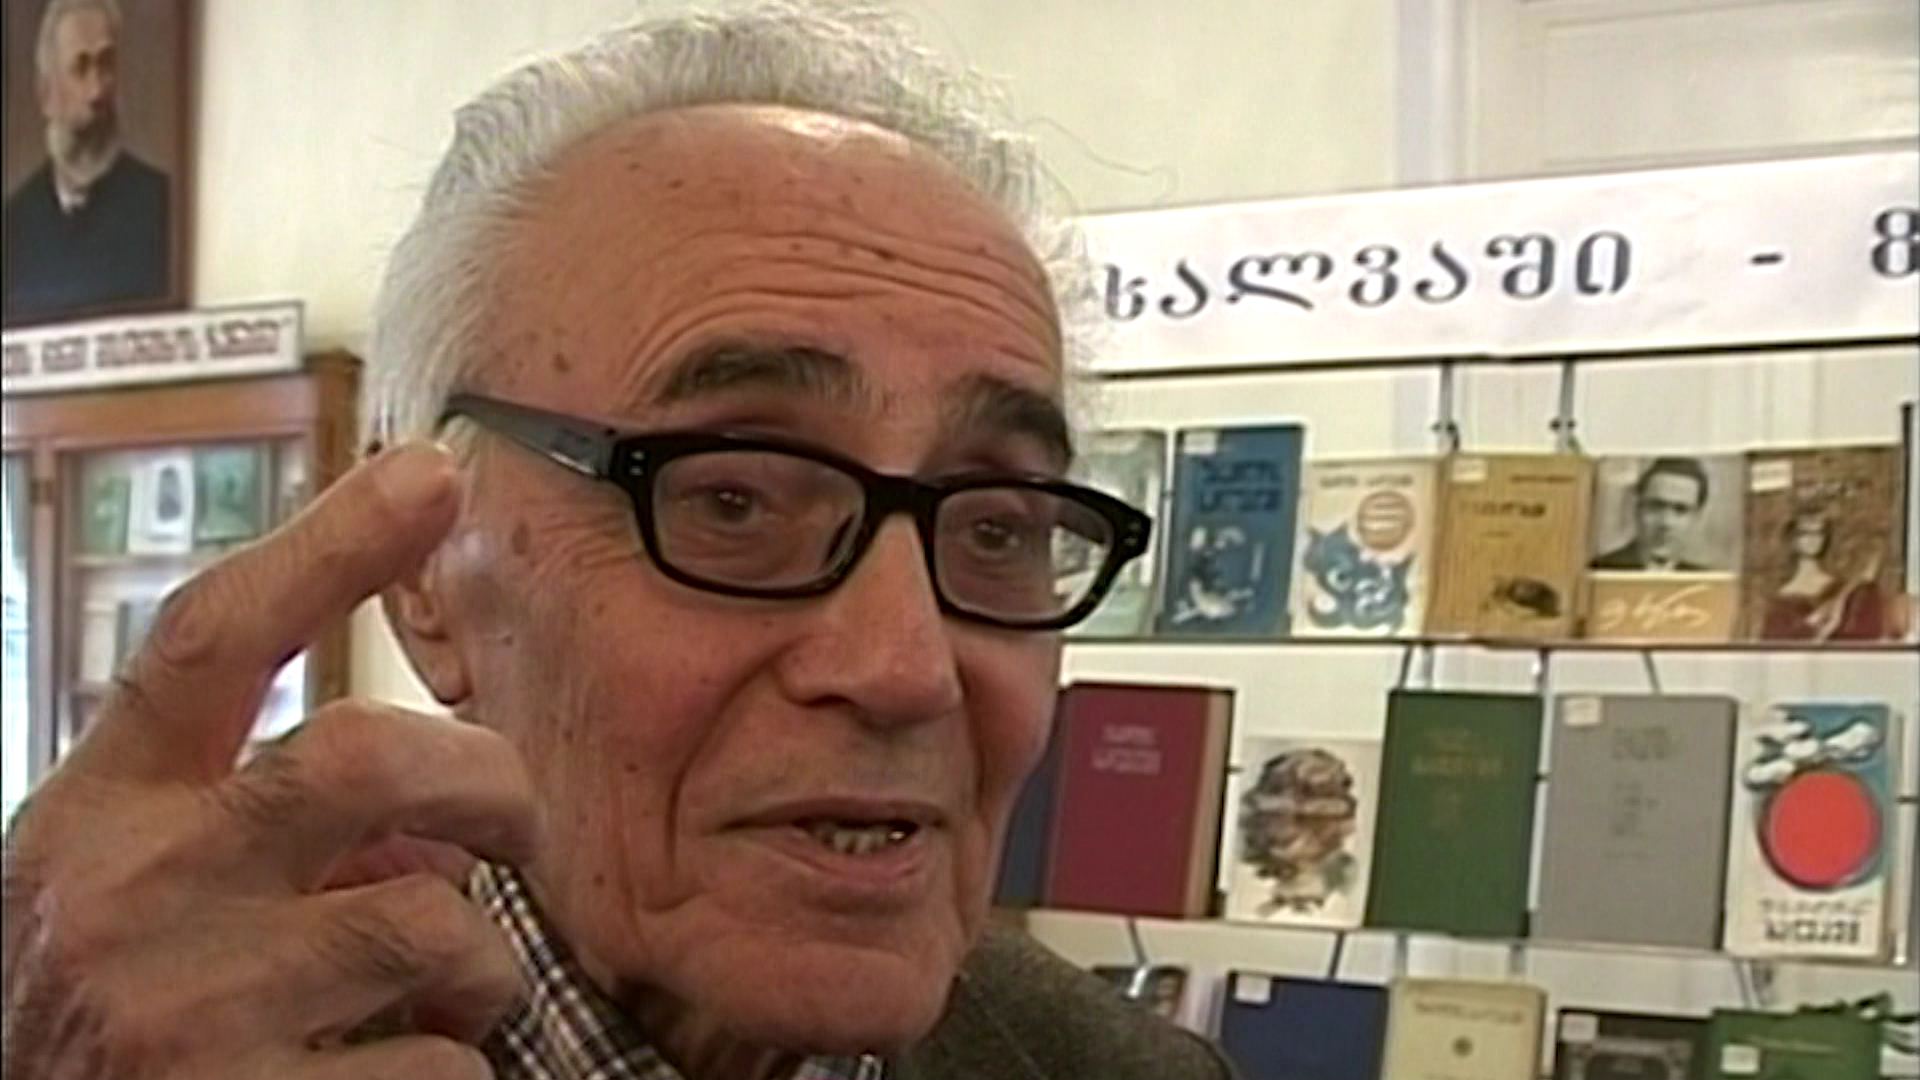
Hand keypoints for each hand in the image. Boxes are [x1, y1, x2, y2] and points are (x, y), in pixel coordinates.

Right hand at [2, 444, 539, 1078]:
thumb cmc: (107, 1028)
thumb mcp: (131, 901)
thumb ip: (253, 830)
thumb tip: (428, 831)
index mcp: (97, 816)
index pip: (210, 640)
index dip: (329, 545)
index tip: (433, 469)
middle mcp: (128, 896)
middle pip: (364, 756)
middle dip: (484, 780)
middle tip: (513, 825)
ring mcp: (182, 1014)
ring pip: (437, 926)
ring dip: (480, 970)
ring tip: (438, 1004)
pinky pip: (446, 1068)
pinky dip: (458, 1073)